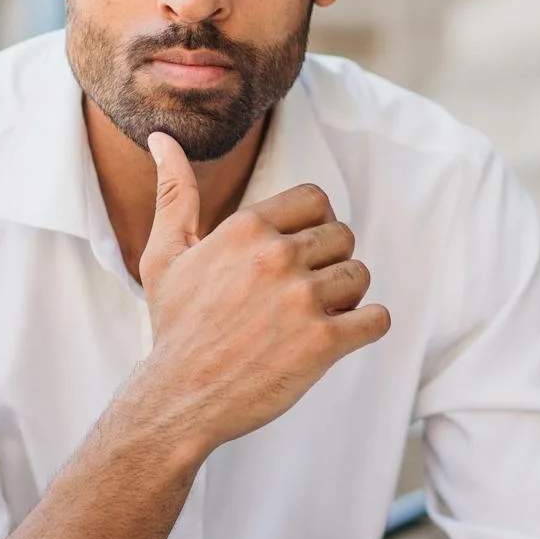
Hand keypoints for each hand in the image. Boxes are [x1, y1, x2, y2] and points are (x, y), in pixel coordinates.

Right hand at [132, 132, 390, 456]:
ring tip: (311, 319)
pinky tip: (336, 339)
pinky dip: (364, 329)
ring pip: (361, 276)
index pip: (316, 200)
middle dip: (330, 263)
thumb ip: (174, 194)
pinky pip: (377, 319)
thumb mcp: (165, 255)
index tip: (296, 256)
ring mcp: (302, 299)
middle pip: (343, 236)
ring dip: (346, 298)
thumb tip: (162, 139)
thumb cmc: (174, 328)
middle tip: (301, 295)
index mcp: (245, 229)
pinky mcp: (323, 342)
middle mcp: (276, 257)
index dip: (314, 227)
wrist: (178, 399)